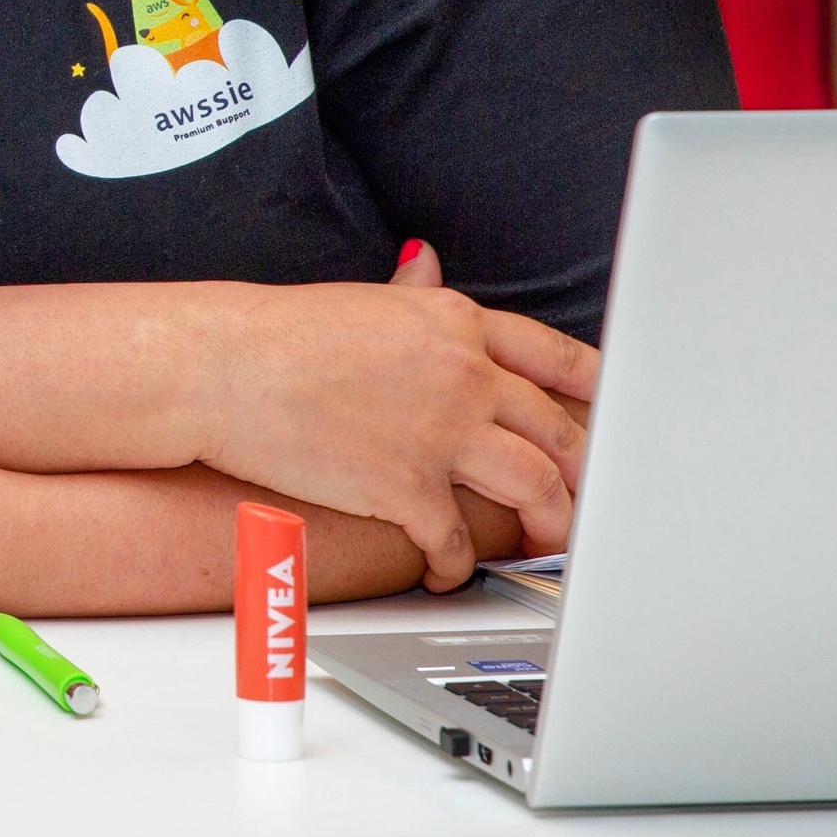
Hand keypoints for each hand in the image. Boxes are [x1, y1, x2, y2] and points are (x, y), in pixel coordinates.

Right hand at [199, 241, 595, 591]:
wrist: (217, 366)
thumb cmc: (274, 336)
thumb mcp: (361, 303)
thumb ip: (413, 298)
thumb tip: (429, 266)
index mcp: (455, 323)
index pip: (561, 359)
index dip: (601, 395)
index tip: (619, 421)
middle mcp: (463, 375)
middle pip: (562, 434)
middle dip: (586, 477)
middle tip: (587, 502)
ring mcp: (440, 432)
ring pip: (536, 491)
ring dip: (546, 528)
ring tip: (535, 545)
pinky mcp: (405, 487)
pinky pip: (456, 541)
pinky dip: (455, 565)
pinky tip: (443, 570)